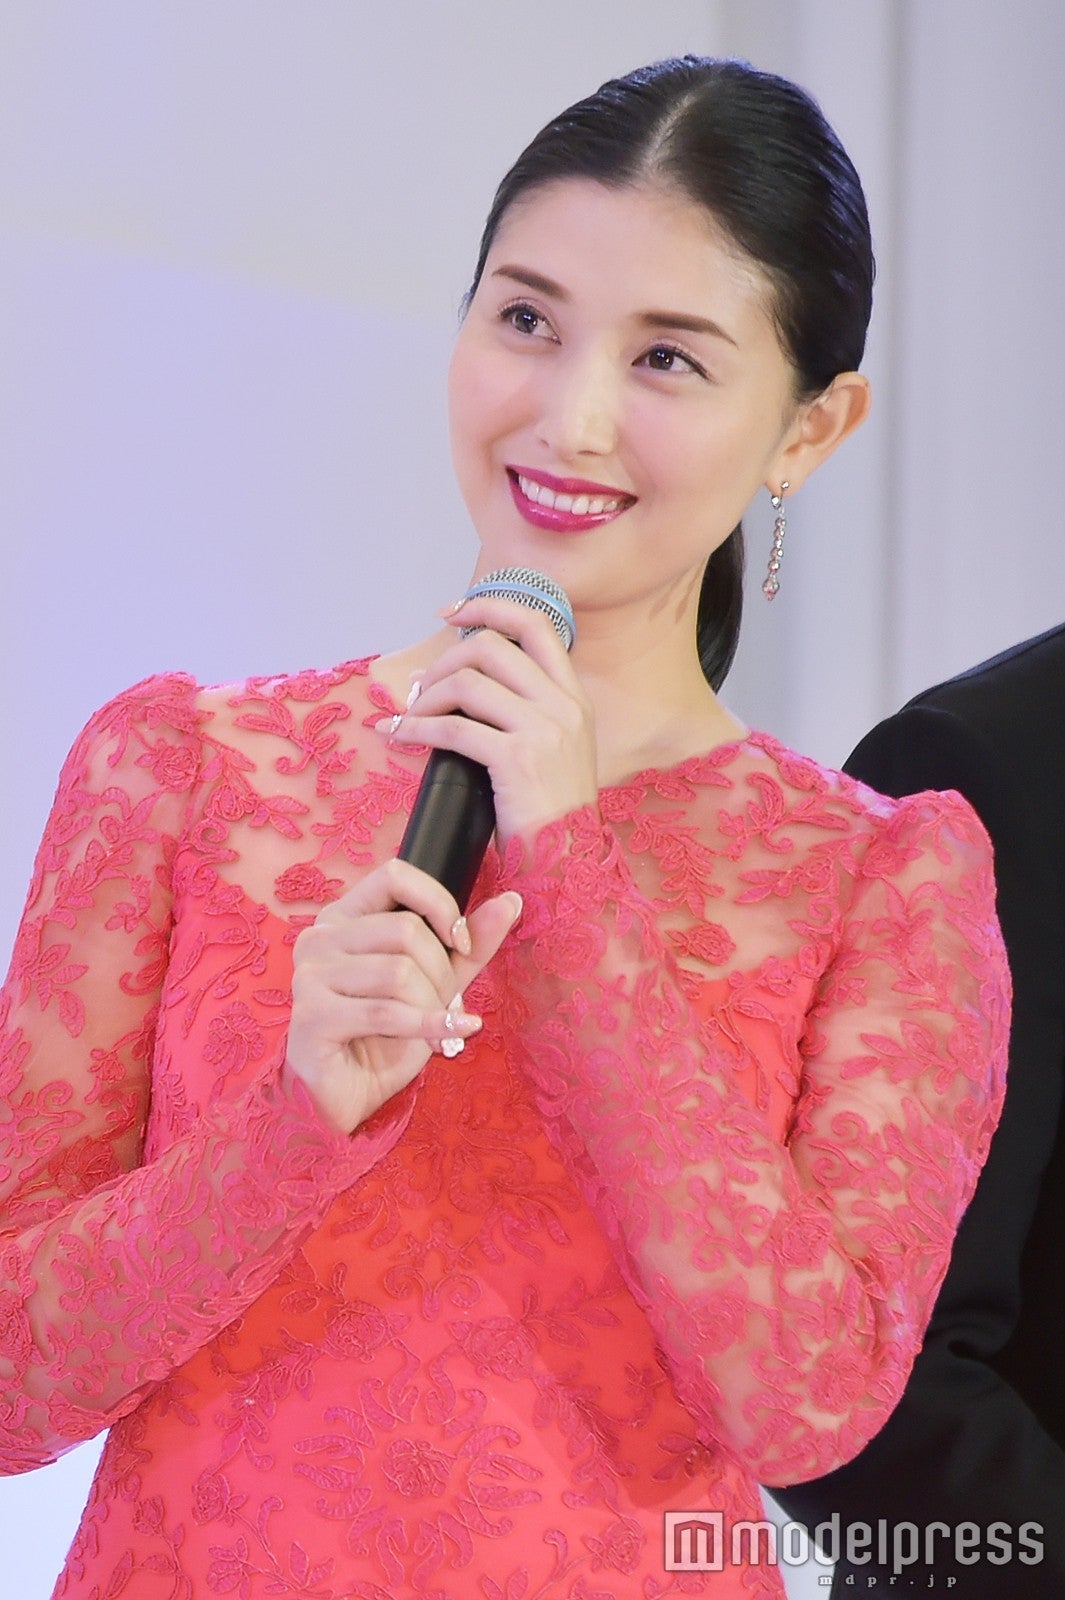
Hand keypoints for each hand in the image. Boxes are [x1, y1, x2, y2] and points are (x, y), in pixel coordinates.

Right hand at [285, 857, 522, 1135]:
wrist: (346, 1095)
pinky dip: (429, 1025)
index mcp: (344, 917)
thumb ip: (468, 944)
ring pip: (399, 973)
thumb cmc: (385, 1035)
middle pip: (405, 931)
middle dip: (442, 973)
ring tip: (434, 1024)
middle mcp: (320, 938)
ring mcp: (310, 977)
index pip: (394, 875)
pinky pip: (386, 1013)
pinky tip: (448, 1037)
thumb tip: (512, 901)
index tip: (460, 941)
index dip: (438, 903)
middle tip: (446, 1003)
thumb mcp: (435, 983)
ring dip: (432, 1004)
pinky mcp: (312, 1017)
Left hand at [381, 595, 597, 847]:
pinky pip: (453, 727)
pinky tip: (400, 734)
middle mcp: (564, 706)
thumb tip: (460, 682)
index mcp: (574, 698)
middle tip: (419, 688)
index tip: (452, 613)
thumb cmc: (549, 813)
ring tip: (408, 716)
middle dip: (443, 661)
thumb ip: (523, 711)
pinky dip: (417, 728)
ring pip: (468, 682)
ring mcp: (544, 730)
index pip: (536, 624)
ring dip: (425, 696)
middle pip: (491, 646)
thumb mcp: (553, 750)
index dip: (489, 606)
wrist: (567, 863)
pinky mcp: (518, 759)